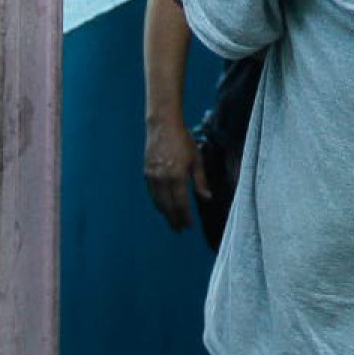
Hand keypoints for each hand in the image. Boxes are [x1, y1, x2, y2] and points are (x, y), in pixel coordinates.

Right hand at [143, 115, 209, 232]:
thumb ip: (200, 181)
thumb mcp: (197, 159)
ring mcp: (152, 177)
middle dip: (174, 220)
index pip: (181, 204)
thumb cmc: (183, 140)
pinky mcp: (146, 172)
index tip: (189, 226)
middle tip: (179, 229)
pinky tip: (164, 205)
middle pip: (167, 207)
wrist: (162, 125)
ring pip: (158, 202)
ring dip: (165, 213)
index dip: (185, 217)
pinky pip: (152, 193)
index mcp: (177, 177)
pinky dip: (158, 202)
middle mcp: (163, 179)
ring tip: (172, 220)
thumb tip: (206, 198)